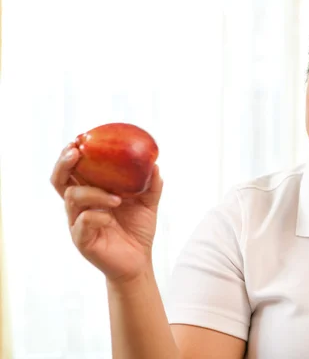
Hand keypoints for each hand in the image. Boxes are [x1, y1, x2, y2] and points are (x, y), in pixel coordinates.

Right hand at [50, 142, 163, 282]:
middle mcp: (80, 205)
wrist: (139, 261)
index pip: (73, 170)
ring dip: (94, 193)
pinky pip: (81, 222)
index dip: (71, 154)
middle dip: (64, 163)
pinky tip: (110, 216)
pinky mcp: (81, 239)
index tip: (80, 139)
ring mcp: (77, 222)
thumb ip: (151, 185)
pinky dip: (96, 215)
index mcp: (91, 192)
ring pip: (72, 198)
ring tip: (117, 198)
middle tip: (77, 152)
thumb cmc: (137, 230)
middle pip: (59, 179)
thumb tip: (156, 164)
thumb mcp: (148, 204)